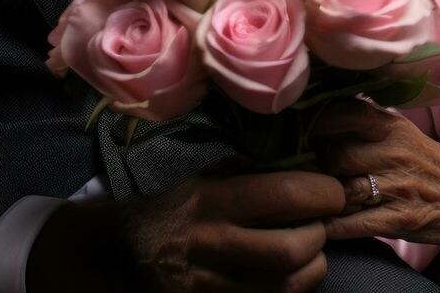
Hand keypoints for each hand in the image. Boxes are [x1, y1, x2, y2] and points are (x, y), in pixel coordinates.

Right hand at [27, 169, 345, 291]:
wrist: (108, 255)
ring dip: (312, 268)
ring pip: (286, 288)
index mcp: (209, 201)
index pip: (286, 196)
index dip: (323, 194)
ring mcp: (208, 287)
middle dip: (319, 235)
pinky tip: (287, 277)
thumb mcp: (196, 178)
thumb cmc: (162, 207)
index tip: (330, 190)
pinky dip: (287, 292)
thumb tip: (302, 160)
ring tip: (311, 252)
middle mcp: (210, 246)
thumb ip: (243, 172)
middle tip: (320, 223)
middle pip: (293, 250)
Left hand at [309, 98, 439, 249]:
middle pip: (334, 154)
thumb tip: (325, 125)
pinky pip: (352, 223)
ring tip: (309, 201)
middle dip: (316, 167)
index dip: (316, 122)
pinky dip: (331, 227)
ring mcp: (398, 186)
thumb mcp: (408, 138)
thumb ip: (371, 130)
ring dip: (321, 198)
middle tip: (304, 174)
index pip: (345, 112)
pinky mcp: (400, 218)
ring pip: (339, 188)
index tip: (297, 130)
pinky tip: (319, 227)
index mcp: (394, 127)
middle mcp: (394, 151)